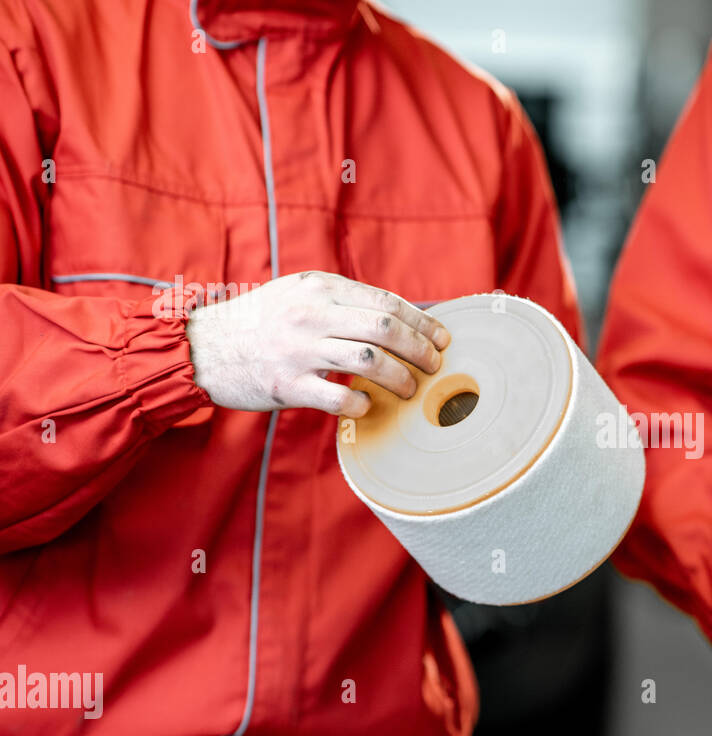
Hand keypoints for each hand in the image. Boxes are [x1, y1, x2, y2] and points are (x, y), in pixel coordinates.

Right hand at [185, 270, 449, 417]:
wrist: (203, 346)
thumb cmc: (261, 321)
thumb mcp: (299, 294)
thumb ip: (343, 300)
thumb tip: (400, 317)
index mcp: (320, 287)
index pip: (386, 302)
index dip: (421, 322)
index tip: (442, 337)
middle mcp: (311, 314)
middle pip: (385, 328)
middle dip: (420, 349)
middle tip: (434, 366)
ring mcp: (298, 350)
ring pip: (370, 362)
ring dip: (400, 379)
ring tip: (410, 389)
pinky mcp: (286, 384)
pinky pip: (339, 398)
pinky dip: (362, 405)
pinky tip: (368, 407)